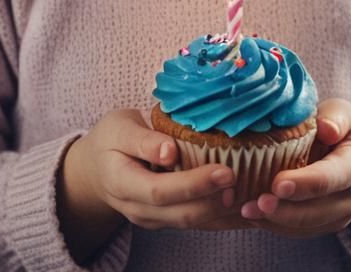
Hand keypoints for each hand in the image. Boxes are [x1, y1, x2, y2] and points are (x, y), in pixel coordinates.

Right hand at [70, 108, 254, 231]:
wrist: (96, 169)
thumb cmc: (111, 139)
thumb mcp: (119, 128)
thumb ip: (143, 140)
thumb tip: (169, 151)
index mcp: (123, 183)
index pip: (161, 191)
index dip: (195, 184)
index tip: (224, 171)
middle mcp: (138, 209)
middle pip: (182, 214)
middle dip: (216, 201)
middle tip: (244, 182)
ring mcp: (154, 219)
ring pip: (193, 224)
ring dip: (224, 214)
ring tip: (254, 197)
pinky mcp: (167, 219)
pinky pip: (198, 223)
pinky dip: (223, 218)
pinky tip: (248, 209)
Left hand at [238, 99, 350, 237]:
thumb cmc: (346, 131)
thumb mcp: (345, 115)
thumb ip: (335, 117)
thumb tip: (325, 128)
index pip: (330, 178)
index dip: (304, 183)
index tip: (278, 184)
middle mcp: (350, 198)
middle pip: (316, 211)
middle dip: (284, 210)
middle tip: (254, 204)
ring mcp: (338, 217)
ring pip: (306, 226)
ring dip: (274, 222)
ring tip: (246, 211)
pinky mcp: (324, 225)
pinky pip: (299, 231)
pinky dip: (274, 225)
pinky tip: (253, 215)